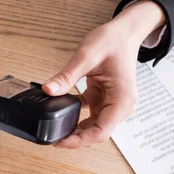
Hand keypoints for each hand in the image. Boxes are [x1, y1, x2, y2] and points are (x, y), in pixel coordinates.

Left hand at [43, 0, 164, 147]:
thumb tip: (48, 90)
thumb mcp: (87, 56)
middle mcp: (120, 106)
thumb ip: (67, 75)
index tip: (59, 142)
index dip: (79, 141)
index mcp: (122, 100)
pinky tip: (59, 112)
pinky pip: (87, 114)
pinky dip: (74, 116)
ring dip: (73, 128)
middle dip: (74, 138)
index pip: (101, 132)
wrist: (124, 32)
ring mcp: (112, 103)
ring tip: (53, 128)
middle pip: (95, 132)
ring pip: (91, 126)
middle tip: (50, 137)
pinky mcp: (103, 99)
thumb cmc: (113, 41)